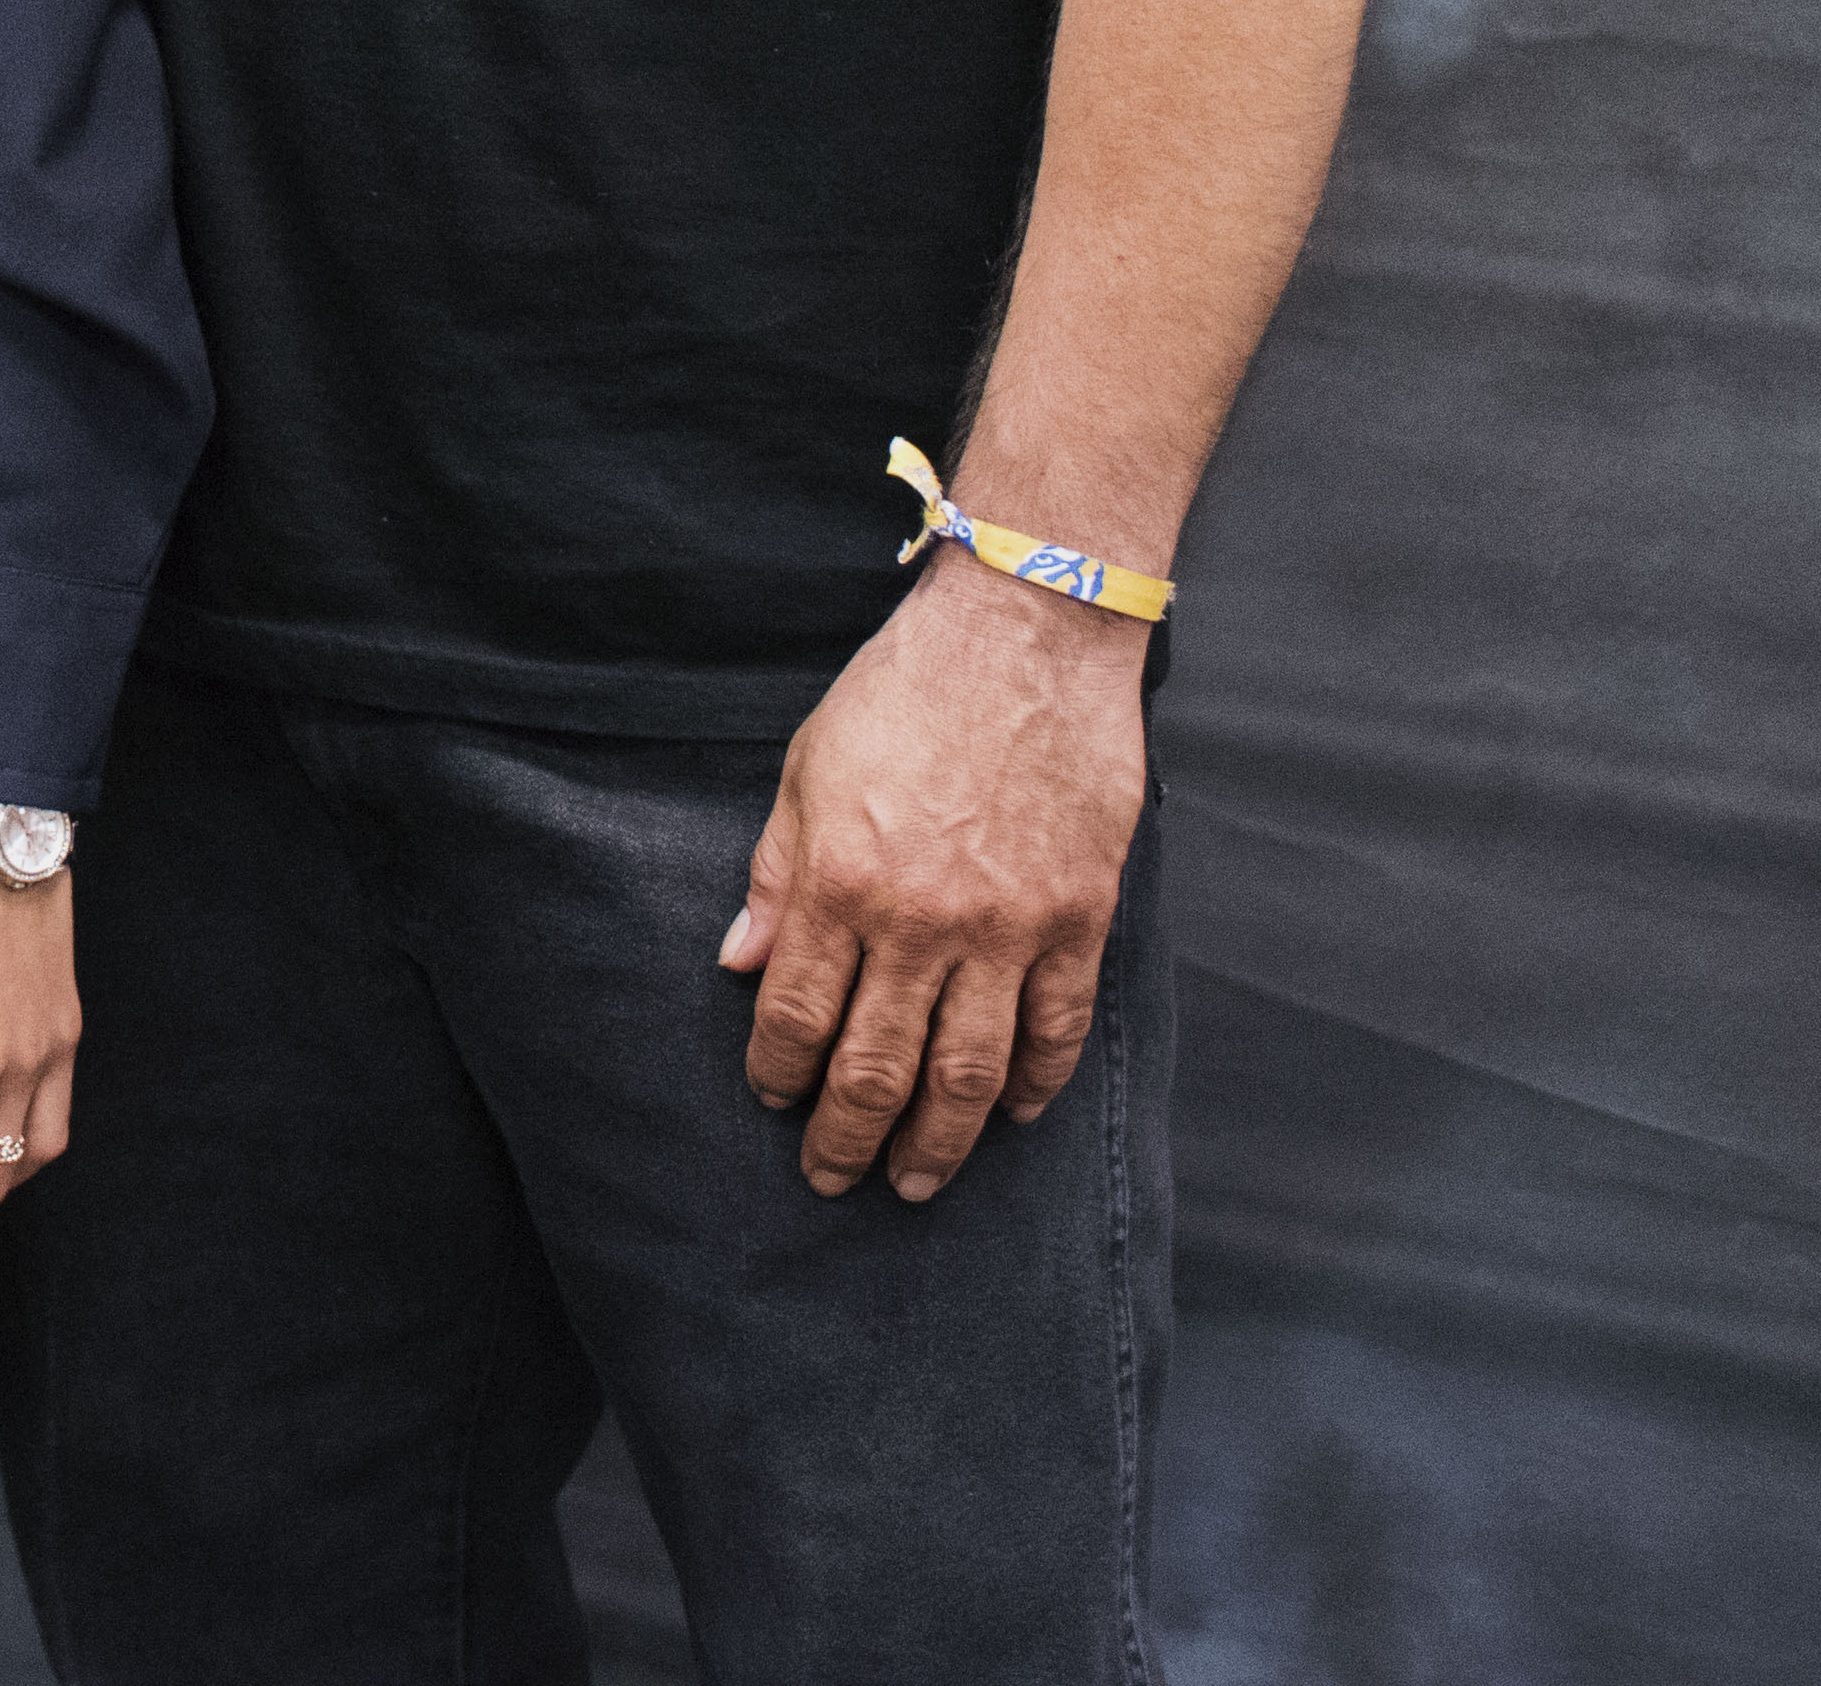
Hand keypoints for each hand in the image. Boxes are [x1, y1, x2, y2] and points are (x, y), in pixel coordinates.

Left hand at [723, 549, 1152, 1200]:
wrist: (1024, 637)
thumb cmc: (903, 692)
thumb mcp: (808, 770)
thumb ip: (776, 875)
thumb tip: (741, 964)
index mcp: (842, 883)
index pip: (798, 1015)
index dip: (779, 1073)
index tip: (771, 1102)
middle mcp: (923, 923)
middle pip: (879, 1066)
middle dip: (849, 1136)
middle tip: (833, 1179)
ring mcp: (1009, 929)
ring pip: (969, 1073)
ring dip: (938, 1142)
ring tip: (916, 1183)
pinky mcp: (1079, 921)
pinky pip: (1058, 1030)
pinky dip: (1036, 1086)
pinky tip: (1014, 1119)